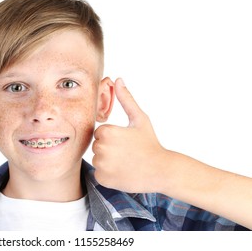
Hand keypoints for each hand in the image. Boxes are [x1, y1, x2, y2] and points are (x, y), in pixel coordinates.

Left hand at [92, 78, 168, 192]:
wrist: (161, 170)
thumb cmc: (150, 142)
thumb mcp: (140, 119)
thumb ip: (126, 99)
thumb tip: (118, 79)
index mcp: (106, 131)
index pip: (99, 132)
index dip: (113, 136)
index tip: (126, 141)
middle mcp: (100, 148)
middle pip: (97, 146)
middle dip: (110, 148)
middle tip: (128, 152)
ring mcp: (101, 165)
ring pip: (98, 160)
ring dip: (108, 161)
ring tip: (126, 162)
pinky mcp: (102, 179)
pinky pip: (100, 173)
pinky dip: (109, 174)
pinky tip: (123, 172)